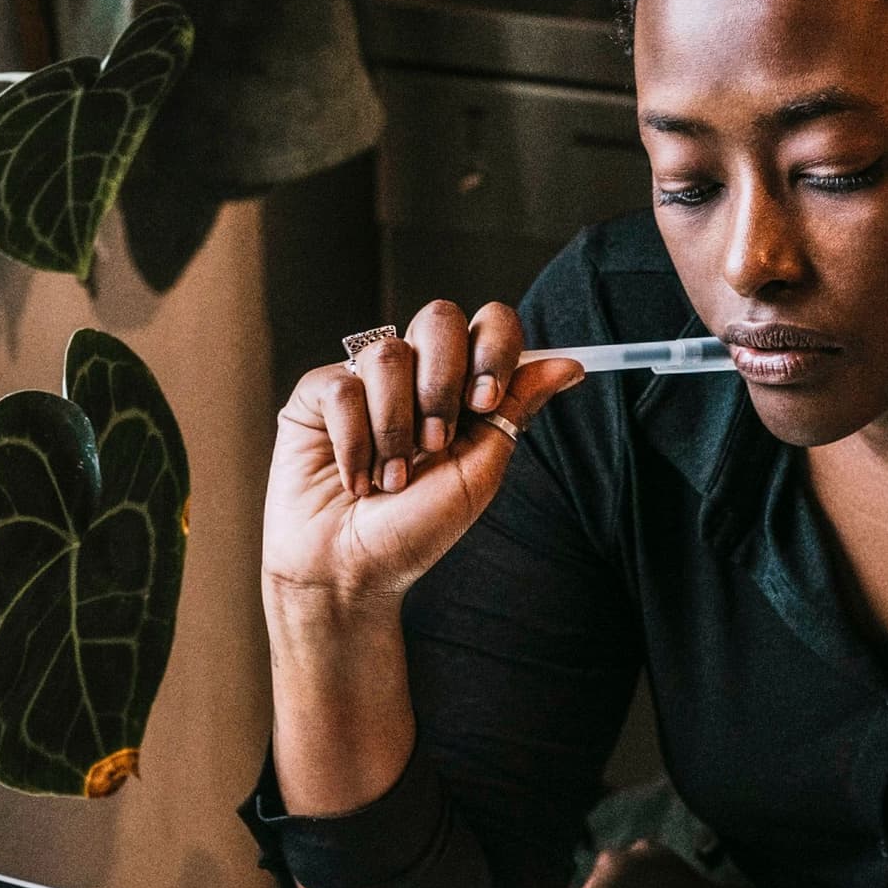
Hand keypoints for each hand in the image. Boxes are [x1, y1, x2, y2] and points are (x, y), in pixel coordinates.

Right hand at [262, 299, 581, 611]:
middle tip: (436, 444)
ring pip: (387, 354)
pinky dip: (354, 442)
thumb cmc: (415, 530)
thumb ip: (515, 410)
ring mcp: (364, 379)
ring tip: (391, 480)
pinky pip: (341, 386)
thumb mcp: (478, 472)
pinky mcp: (316, 394)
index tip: (484, 402)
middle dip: (442, 383)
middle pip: (438, 317)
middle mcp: (413, 373)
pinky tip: (355, 479)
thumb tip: (571, 364)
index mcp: (460, 386)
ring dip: (395, 428)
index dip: (492, 349)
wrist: (350, 570)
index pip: (488, 325)